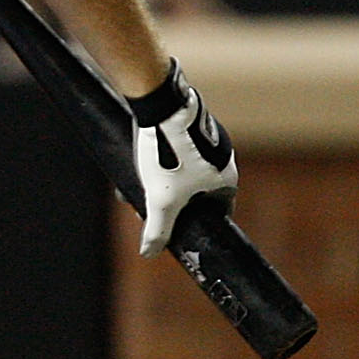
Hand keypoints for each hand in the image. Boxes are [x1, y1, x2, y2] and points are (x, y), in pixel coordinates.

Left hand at [128, 61, 236, 258]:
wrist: (160, 105)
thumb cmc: (168, 154)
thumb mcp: (161, 200)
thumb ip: (158, 229)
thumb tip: (149, 253)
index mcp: (226, 180)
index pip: (218, 212)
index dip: (197, 224)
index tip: (177, 231)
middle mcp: (222, 160)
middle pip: (195, 193)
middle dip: (168, 204)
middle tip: (145, 208)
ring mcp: (206, 142)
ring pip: (180, 173)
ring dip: (157, 184)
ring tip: (132, 189)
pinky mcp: (188, 127)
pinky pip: (173, 153)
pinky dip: (155, 163)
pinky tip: (133, 166)